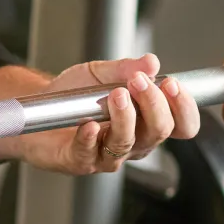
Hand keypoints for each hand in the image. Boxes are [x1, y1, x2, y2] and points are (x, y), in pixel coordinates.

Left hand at [26, 54, 200, 175]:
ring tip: (115, 94)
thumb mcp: (100, 74)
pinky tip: (89, 124)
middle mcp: (133, 142)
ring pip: (127, 143)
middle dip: (153, 104)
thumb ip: (126, 68)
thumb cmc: (73, 97)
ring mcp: (107, 155)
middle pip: (158, 132)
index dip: (184, 108)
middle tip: (139, 81)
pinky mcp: (80, 160)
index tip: (172, 84)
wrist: (39, 109)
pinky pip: (89, 153)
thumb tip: (152, 62)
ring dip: (124, 117)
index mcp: (146, 122)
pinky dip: (90, 138)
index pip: (182, 125)